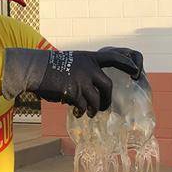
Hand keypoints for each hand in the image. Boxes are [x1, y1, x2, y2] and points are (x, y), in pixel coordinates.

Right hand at [1, 49, 138, 116]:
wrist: (34, 68)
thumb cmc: (50, 66)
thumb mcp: (71, 62)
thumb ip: (84, 71)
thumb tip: (93, 90)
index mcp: (89, 58)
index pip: (114, 58)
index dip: (127, 64)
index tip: (137, 71)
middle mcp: (88, 67)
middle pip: (107, 86)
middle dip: (107, 99)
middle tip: (103, 107)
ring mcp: (81, 79)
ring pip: (96, 99)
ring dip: (94, 108)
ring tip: (89, 113)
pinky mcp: (73, 92)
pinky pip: (82, 106)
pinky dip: (81, 111)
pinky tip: (77, 114)